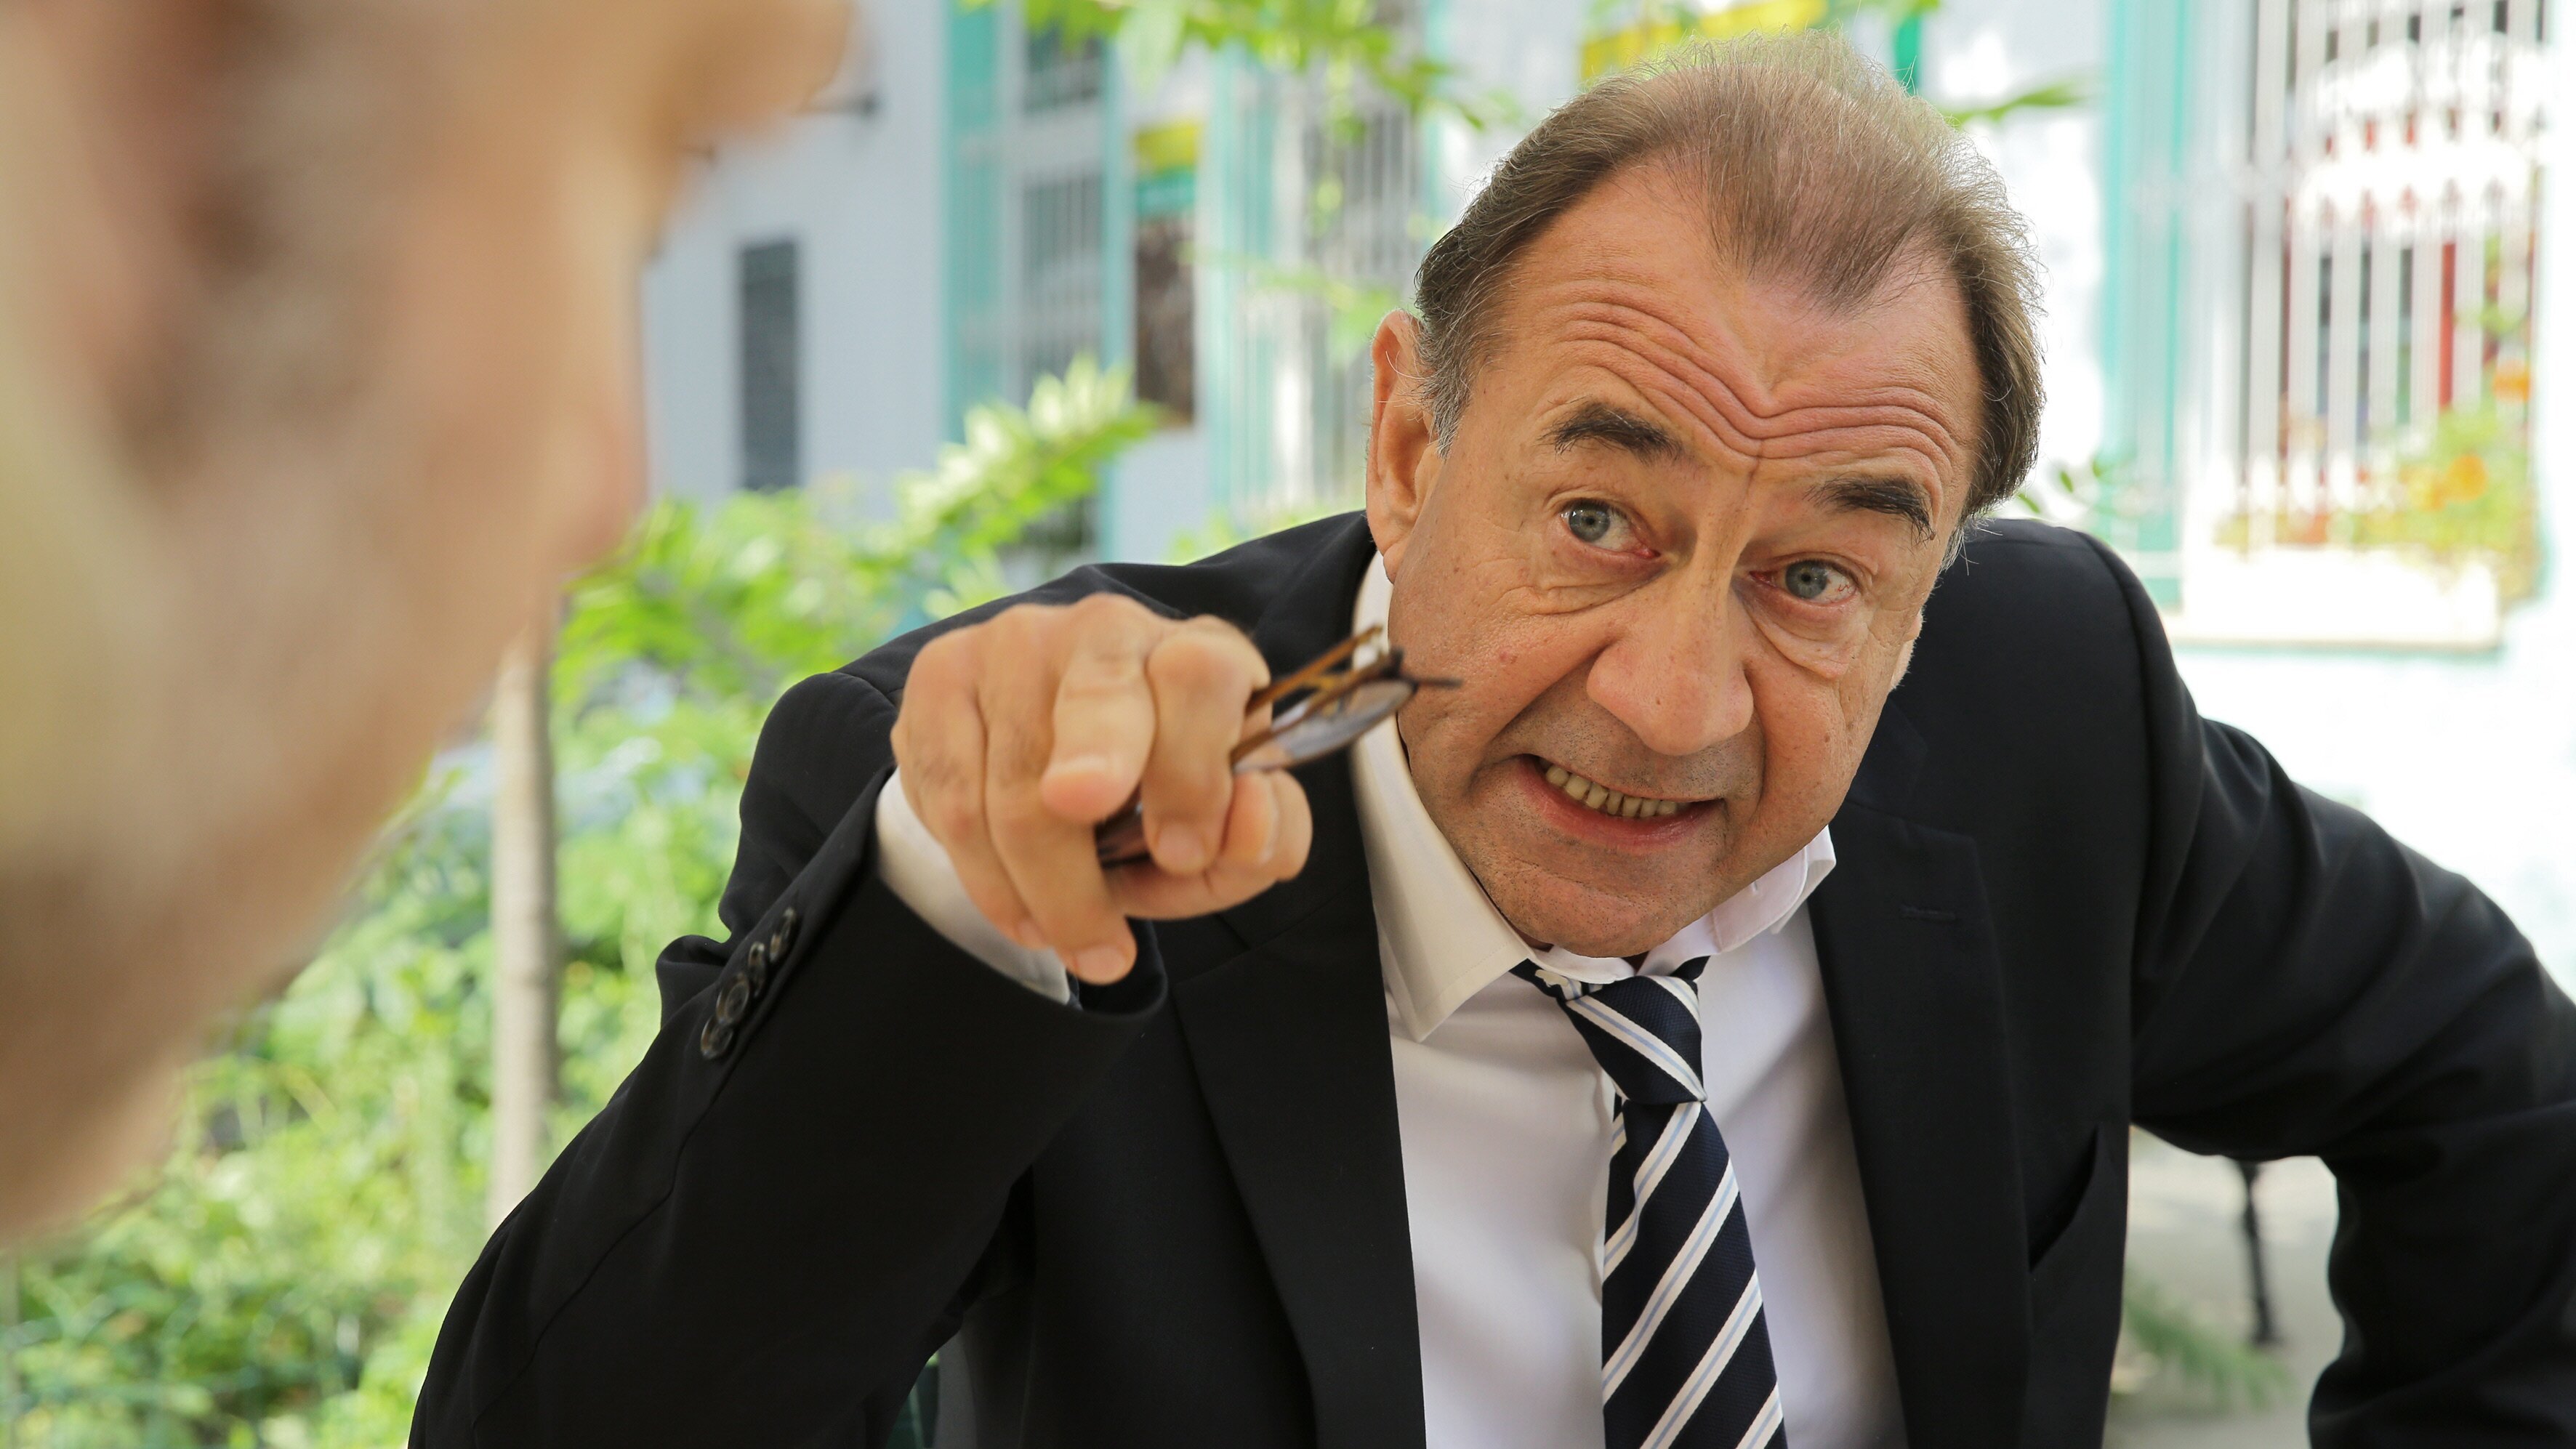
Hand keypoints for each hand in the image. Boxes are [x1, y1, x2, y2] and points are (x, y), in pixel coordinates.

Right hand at [892, 595, 1314, 983]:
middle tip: (1098, 870)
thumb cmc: (1162, 800)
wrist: (1061, 768)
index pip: (1200, 677)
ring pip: (1013, 784)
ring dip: (1047, 890)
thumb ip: (1263, 835)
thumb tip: (1247, 818)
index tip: (1182, 853)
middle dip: (1097, 778)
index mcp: (1198, 651)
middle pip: (1099, 700)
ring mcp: (1011, 643)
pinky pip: (949, 797)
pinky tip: (1022, 912)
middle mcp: (1104, 628)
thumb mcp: (1228, 830)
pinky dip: (987, 878)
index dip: (1191, 770)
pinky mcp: (941, 677)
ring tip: (1079, 940)